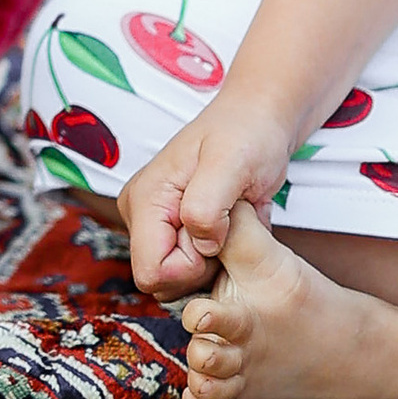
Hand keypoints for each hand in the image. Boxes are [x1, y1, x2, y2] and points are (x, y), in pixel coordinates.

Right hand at [120, 106, 291, 296]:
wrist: (256, 119)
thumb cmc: (245, 133)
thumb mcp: (231, 164)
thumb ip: (207, 206)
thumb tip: (200, 244)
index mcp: (144, 200)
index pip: (153, 272)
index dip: (192, 266)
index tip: (219, 232)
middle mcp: (141, 214)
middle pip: (164, 280)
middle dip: (203, 265)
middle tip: (229, 226)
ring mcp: (157, 223)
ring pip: (179, 278)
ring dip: (214, 262)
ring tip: (232, 224)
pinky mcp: (175, 230)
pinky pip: (193, 268)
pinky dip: (218, 258)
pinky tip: (231, 229)